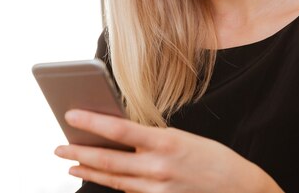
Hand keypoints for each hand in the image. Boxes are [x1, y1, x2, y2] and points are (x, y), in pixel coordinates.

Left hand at [55, 110, 282, 192]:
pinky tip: (99, 177)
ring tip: (70, 164)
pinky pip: (129, 192)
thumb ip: (151, 138)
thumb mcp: (182, 137)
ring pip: (114, 180)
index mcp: (166, 142)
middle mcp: (159, 167)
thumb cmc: (213, 158)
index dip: (91, 122)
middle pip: (109, 160)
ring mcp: (158, 189)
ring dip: (88, 171)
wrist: (241, 189)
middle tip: (58, 147)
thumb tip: (120, 133)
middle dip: (79, 153)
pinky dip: (112, 184)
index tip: (70, 114)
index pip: (119, 130)